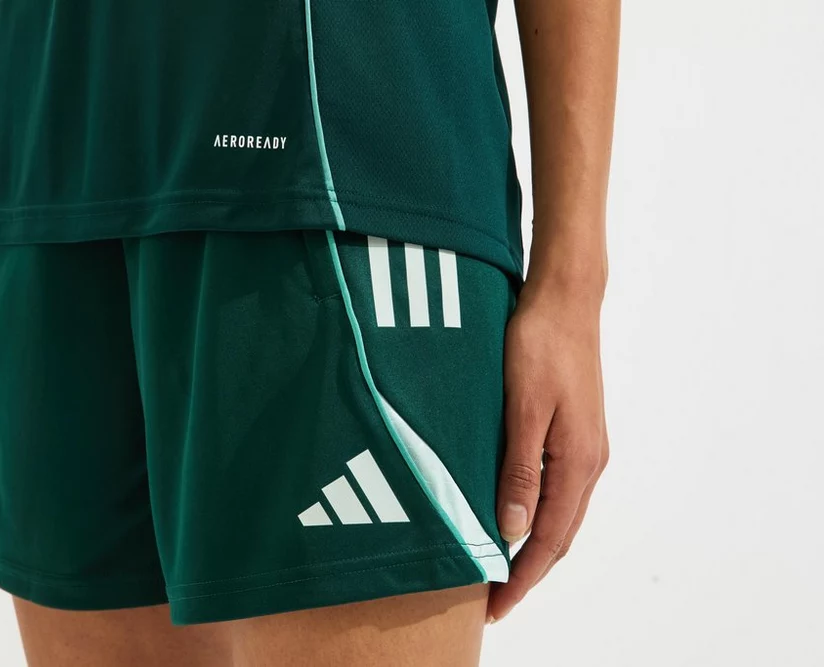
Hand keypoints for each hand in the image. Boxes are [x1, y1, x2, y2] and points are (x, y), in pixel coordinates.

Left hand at [488, 282, 608, 621]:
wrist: (565, 299)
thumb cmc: (539, 345)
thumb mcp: (522, 410)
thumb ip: (520, 471)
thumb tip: (513, 530)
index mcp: (578, 462)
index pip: (549, 539)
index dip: (523, 577)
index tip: (496, 607)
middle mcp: (589, 462)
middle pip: (560, 534)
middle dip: (529, 572)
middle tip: (494, 600)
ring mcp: (586, 447)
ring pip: (562, 515)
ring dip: (535, 547)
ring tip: (502, 570)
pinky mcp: (577, 432)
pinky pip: (560, 490)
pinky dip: (541, 517)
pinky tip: (519, 518)